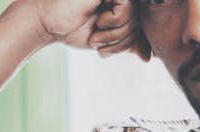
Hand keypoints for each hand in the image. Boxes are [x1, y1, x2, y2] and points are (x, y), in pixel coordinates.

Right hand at [16, 0, 149, 59]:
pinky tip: (98, 20)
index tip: (111, 54)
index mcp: (120, 9)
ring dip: (117, 35)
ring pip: (135, 18)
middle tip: (99, 46)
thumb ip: (129, 44)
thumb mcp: (107, 41)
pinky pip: (127, 8)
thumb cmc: (74, 30)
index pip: (142, 29)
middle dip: (123, 42)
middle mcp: (119, 0)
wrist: (50, 23)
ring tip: (96, 33)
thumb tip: (149, 57)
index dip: (135, 44)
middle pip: (141, 24)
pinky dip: (114, 21)